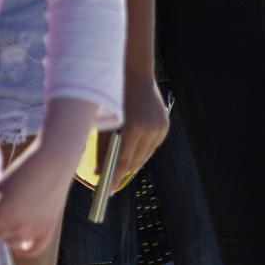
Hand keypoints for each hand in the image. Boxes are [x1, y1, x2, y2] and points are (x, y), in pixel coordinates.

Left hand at [0, 139, 82, 260]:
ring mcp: (32, 231)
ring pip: (12, 242)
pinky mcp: (47, 229)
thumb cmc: (24, 168)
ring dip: (6, 232)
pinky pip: (34, 249)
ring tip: (9, 218)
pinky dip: (25, 250)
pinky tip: (20, 246)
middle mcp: (15, 227)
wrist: (53, 162)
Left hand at [114, 73, 168, 189]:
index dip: (113, 178)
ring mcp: (159, 127)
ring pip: (144, 155)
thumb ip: (103, 148)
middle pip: (134, 161)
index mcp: (132, 127)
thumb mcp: (104, 122)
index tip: (105, 191)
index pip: (122, 161)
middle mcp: (149, 129)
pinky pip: (151, 145)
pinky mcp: (164, 126)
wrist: (133, 73)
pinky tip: (131, 156)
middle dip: (120, 173)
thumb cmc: (112, 96)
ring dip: (131, 163)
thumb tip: (100, 172)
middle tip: (109, 184)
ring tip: (118, 172)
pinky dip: (140, 151)